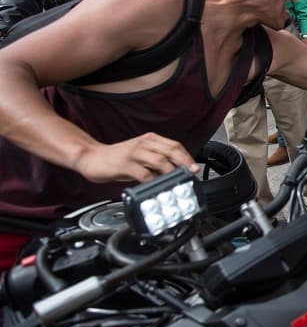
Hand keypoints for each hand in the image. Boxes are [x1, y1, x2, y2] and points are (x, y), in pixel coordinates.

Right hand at [74, 133, 198, 183]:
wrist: (91, 157)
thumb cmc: (118, 158)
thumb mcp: (140, 155)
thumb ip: (157, 160)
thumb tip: (176, 172)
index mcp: (150, 139)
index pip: (174, 145)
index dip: (186, 157)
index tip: (194, 168)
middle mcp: (144, 143)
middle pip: (171, 151)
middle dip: (184, 163)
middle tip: (191, 174)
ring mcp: (134, 153)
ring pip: (160, 161)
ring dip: (171, 173)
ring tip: (176, 182)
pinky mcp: (125, 164)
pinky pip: (144, 173)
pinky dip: (152, 181)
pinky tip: (156, 187)